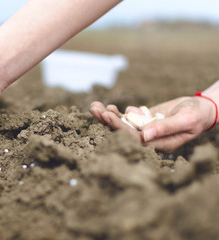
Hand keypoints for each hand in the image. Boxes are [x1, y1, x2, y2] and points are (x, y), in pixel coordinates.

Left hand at [90, 96, 216, 151]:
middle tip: (93, 108)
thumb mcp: (185, 120)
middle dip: (107, 120)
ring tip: (95, 106)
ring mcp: (145, 130)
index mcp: (157, 144)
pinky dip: (118, 113)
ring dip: (109, 115)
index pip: (133, 137)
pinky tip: (109, 107)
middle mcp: (148, 139)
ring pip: (122, 124)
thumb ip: (166, 128)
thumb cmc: (197, 115)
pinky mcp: (144, 121)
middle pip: (123, 131)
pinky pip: (128, 118)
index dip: (118, 126)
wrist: (202, 109)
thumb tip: (145, 135)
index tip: (106, 115)